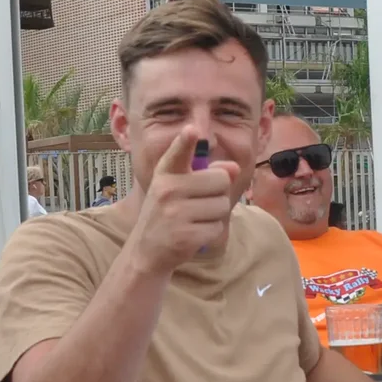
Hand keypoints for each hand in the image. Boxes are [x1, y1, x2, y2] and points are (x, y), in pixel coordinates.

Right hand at [128, 132, 240, 273]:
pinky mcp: (185, 236)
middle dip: (217, 193)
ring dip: (215, 215)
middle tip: (197, 204)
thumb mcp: (179, 188)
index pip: (177, 153)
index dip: (185, 142)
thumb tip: (234, 167)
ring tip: (194, 220)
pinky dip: (211, 232)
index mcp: (165, 173)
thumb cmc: (168, 213)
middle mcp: (167, 190)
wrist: (146, 251)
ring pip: (222, 205)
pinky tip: (194, 234)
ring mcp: (175, 213)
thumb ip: (207, 174)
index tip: (191, 130)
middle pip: (220, 180)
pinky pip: (217, 227)